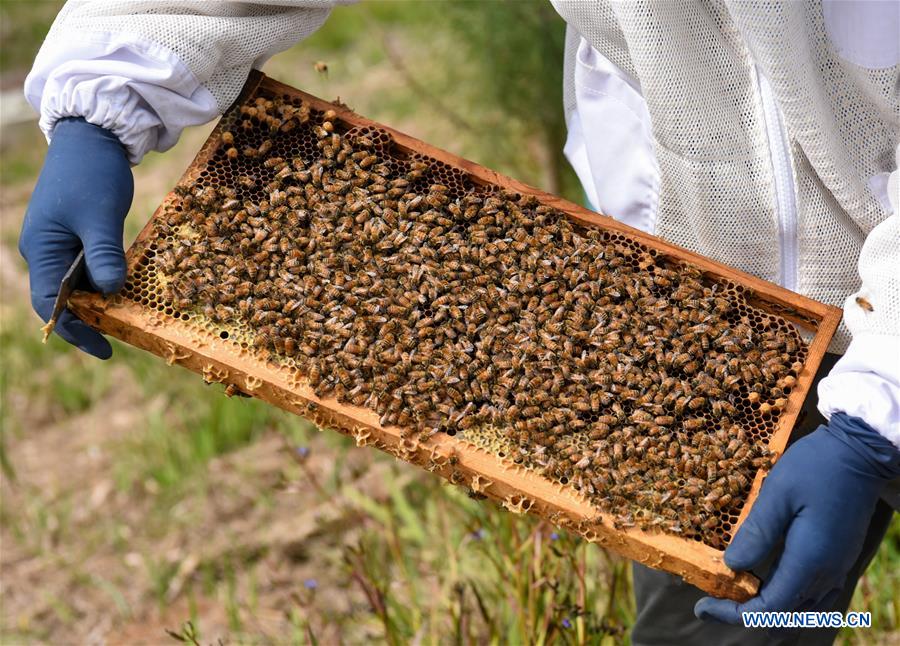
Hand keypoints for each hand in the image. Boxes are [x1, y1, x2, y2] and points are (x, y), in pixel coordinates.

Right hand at [18, 118, 132, 358]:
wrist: (93, 136)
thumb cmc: (91, 174)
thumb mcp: (99, 216)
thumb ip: (103, 254)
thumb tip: (111, 291)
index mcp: (43, 249)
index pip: (51, 304)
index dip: (75, 330)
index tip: (105, 349)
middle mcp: (47, 251)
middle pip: (64, 299)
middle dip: (90, 320)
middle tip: (123, 337)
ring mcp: (63, 243)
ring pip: (79, 285)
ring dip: (100, 302)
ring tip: (127, 320)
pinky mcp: (80, 234)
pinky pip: (90, 268)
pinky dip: (106, 281)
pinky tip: (127, 291)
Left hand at [695, 412, 899, 622]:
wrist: (859, 452)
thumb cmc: (815, 466)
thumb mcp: (777, 493)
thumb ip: (756, 532)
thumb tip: (731, 565)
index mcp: (808, 560)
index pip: (769, 608)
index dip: (733, 613)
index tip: (702, 605)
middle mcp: (825, 572)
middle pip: (782, 613)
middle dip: (744, 612)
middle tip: (710, 600)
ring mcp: (835, 566)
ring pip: (797, 606)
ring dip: (764, 605)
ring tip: (730, 590)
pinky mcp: (837, 556)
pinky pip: (810, 592)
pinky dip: (783, 594)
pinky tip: (763, 579)